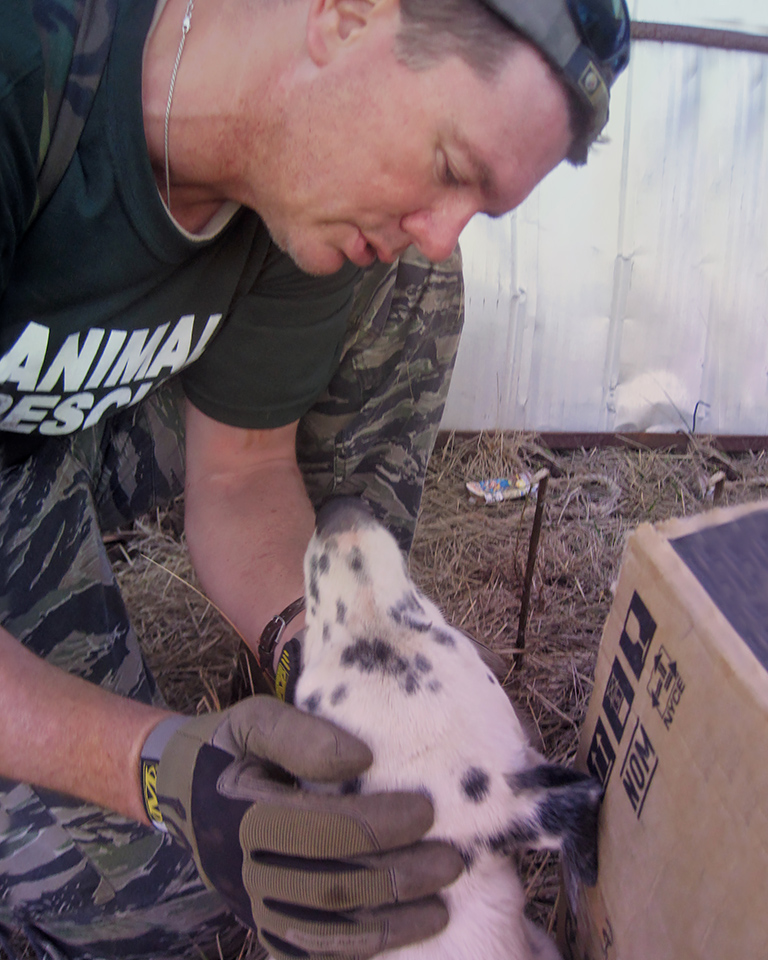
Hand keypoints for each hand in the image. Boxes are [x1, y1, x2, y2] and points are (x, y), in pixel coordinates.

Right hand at [145, 696, 462, 959]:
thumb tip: (363, 758)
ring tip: (442, 906)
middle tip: (452, 862)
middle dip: (400, 878)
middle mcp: (246, 871)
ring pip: (328, 931)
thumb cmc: (230, 747)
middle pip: (334, 886)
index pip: (324, 829)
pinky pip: (312, 953)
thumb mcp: (253, 720)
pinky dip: (357, 952)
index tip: (428, 810)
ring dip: (391, 924)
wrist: (180, 790)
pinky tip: (399, 939)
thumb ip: (300, 733)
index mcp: (244, 815)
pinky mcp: (263, 927)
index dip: (380, 824)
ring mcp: (253, 907)